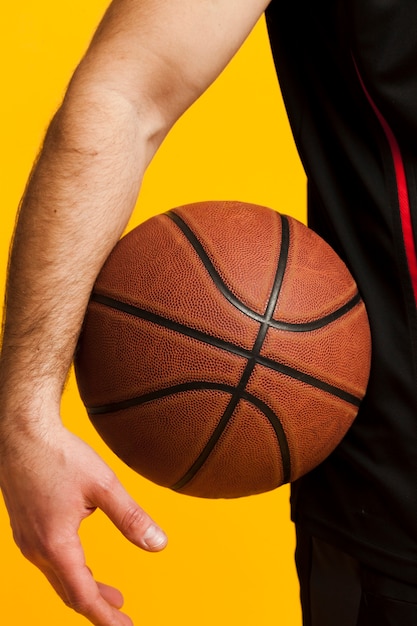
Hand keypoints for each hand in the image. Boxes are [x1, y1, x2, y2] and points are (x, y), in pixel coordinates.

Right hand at [0, 421, 166, 624]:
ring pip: (57, 577)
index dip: (105, 617)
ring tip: (113, 596)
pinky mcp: (24, 526)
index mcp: (55, 544)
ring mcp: (26, 539)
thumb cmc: (60, 455)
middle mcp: (36, 549)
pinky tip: (82, 562)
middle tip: (123, 618)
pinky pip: (48, 561)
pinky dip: (70, 571)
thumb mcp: (103, 486)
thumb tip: (158, 544)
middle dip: (97, 608)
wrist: (22, 433)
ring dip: (84, 588)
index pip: (82, 596)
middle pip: (68, 592)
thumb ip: (131, 518)